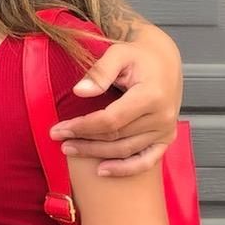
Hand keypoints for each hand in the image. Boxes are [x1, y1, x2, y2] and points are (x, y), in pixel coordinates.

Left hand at [50, 34, 182, 177]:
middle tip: (59, 139)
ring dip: (96, 154)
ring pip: (125, 150)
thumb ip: (99, 72)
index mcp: (151, 95)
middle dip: (84, 140)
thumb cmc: (138, 55)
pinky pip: (146, 160)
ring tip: (71, 150)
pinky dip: (125, 169)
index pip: (110, 120)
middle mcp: (162, 116)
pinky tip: (102, 171)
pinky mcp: (166, 137)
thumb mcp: (118, 53)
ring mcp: (165, 129)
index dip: (83, 127)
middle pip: (116, 137)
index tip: (59, 129)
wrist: (163, 60)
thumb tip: (79, 91)